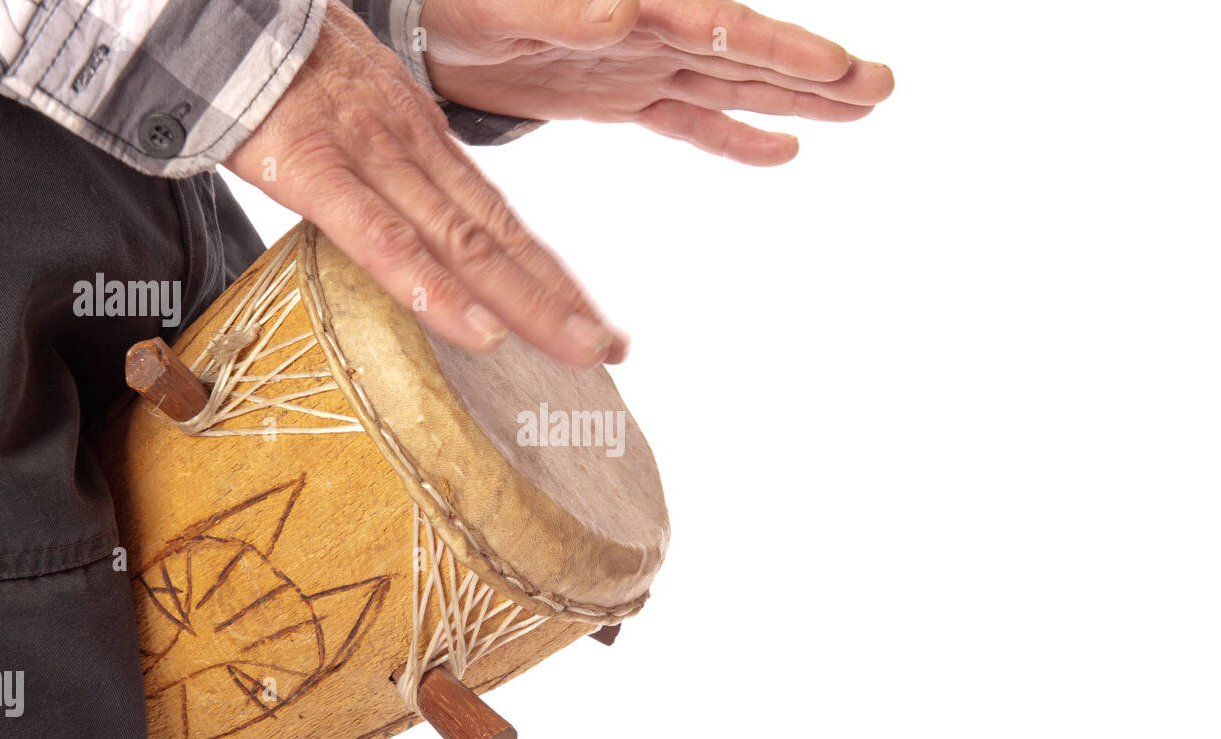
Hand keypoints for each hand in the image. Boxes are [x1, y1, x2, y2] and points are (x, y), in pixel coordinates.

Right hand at [225, 2, 626, 366]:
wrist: (212, 11)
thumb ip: (392, 166)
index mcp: (424, 143)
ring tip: (580, 351)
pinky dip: (432, 289)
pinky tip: (478, 333)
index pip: (502, 221)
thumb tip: (418, 224)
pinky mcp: (315, 169)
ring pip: (465, 244)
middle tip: (612, 350)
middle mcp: (415, 153)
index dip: (551, 273)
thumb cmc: (280, 65)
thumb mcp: (359, 109)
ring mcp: (370, 160)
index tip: (594, 318)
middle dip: (561, 299)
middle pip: (501, 239)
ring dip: (527, 303)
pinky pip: (380, 240)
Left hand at [421, 0, 894, 165]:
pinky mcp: (618, 97)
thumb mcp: (500, 5)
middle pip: (743, 55)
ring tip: (861, 108)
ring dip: (794, 99)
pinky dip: (732, 137)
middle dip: (813, 71)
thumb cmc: (460, 0)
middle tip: (883, 86)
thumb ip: (560, 7)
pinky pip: (688, 121)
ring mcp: (639, 66)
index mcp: (628, 7)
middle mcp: (647, 33)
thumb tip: (625, 13)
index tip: (835, 67)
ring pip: (731, 85)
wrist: (429, 22)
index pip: (716, 27)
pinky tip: (781, 150)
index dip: (776, 50)